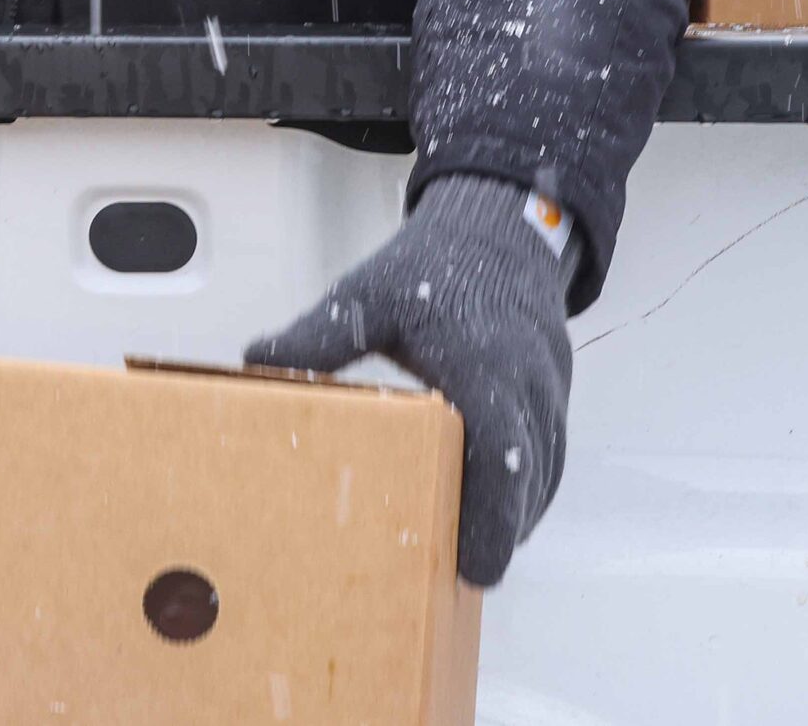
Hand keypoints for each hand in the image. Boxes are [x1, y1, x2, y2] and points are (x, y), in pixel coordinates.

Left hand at [245, 174, 578, 585]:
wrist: (496, 228)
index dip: (491, 518)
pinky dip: (527, 490)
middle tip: (463, 579)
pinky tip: (494, 514)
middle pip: (527, 480)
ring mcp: (548, 392)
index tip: (476, 567)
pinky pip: (548, 453)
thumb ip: (317, 336)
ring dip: (516, 517)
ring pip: (544, 472)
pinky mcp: (552, 393)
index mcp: (483, 369)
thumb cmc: (429, 267)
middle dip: (501, 533)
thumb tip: (255, 364)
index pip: (499, 458)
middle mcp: (527, 387)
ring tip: (472, 557)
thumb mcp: (364, 295)